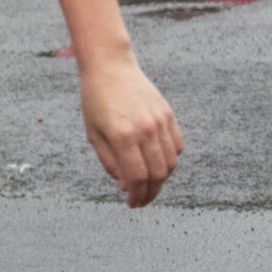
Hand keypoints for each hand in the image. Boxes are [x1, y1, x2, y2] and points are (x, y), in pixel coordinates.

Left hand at [79, 58, 183, 207]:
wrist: (110, 67)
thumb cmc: (96, 99)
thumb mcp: (94, 132)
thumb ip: (109, 162)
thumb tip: (125, 186)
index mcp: (122, 135)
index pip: (137, 177)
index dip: (137, 196)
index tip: (133, 204)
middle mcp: (145, 129)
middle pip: (158, 174)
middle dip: (151, 193)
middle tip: (142, 201)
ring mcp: (160, 121)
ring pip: (171, 163)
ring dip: (162, 179)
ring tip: (149, 184)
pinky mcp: (169, 115)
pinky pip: (177, 146)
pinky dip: (171, 160)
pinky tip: (158, 163)